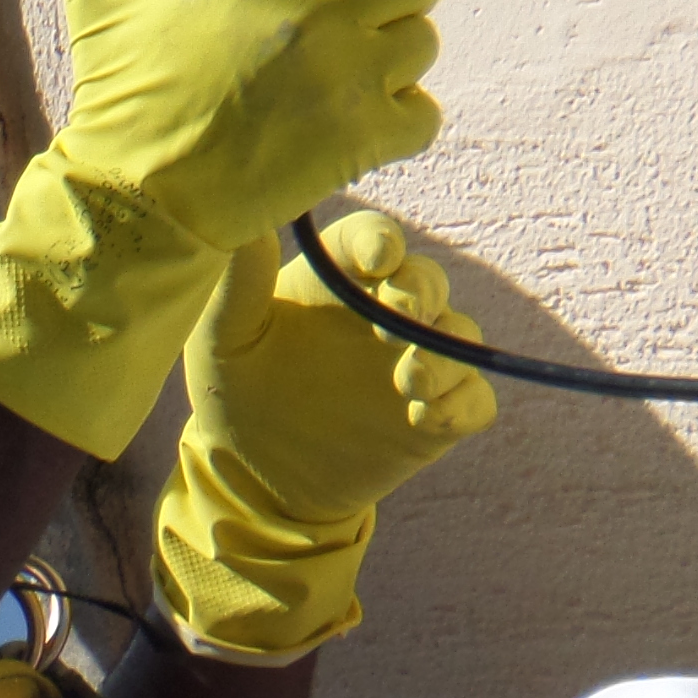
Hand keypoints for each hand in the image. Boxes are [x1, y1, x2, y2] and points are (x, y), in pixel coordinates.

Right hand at [0, 0, 493, 459]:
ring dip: (393, 54)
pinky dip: (401, 116)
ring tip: (336, 73)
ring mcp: (345, 80)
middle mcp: (318, 14)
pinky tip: (352, 120)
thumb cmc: (119, 84)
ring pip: (425, 42)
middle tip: (354, 11)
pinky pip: (426, 112)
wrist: (134, 197)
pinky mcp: (359, 142)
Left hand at [185, 209, 496, 519]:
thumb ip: (238, 281)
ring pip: (460, 336)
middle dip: (422, 291)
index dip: (382, 241)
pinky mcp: (433, 419)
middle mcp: (381, 313)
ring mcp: (413, 363)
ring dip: (446, 352)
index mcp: (333, 281)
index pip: (372, 239)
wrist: (251, 477)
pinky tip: (426, 418)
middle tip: (399, 315)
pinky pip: (475, 402)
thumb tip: (250, 221)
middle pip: (426, 280)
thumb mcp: (223, 336)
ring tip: (411, 378)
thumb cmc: (231, 391)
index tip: (377, 257)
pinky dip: (463, 405)